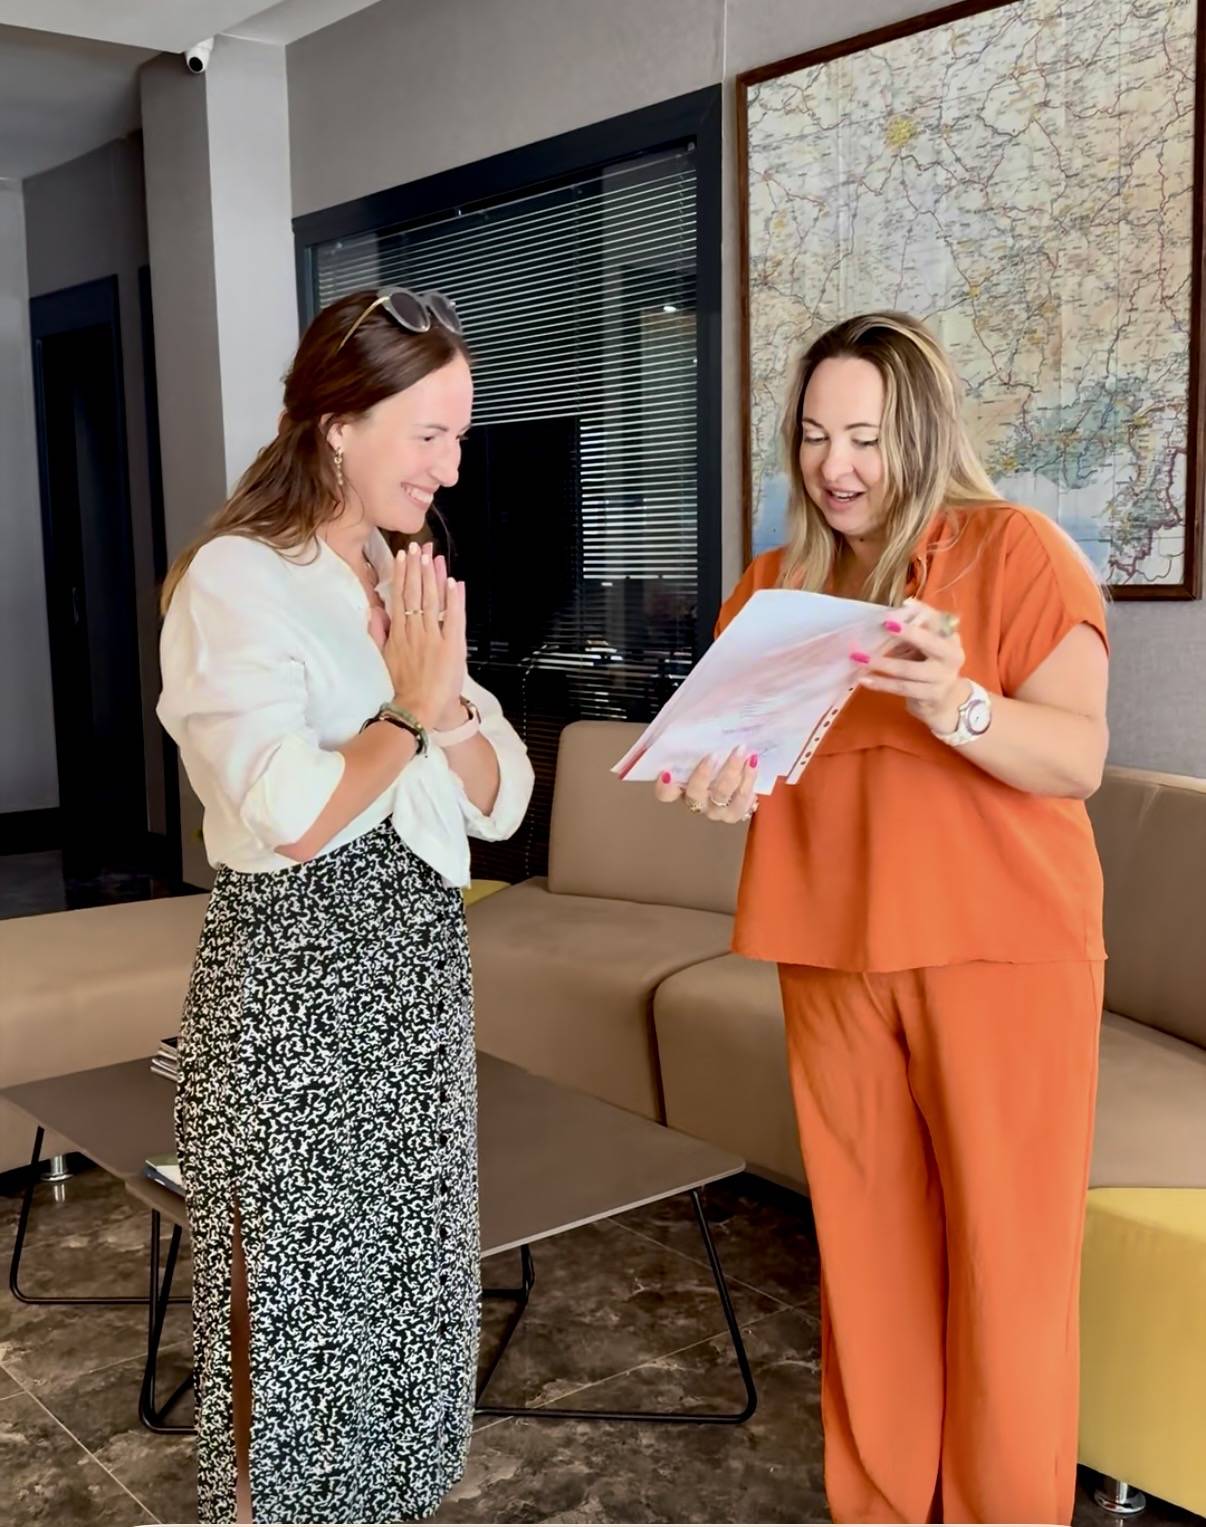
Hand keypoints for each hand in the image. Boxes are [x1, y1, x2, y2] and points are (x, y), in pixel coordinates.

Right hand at [383, 543, 466, 728]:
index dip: (402, 574)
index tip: (402, 555)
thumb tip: (374, 611)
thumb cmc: (401, 688)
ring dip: (432, 576)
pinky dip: (453, 599)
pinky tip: (453, 581)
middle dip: (416, 567)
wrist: (418, 710)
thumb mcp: (383, 658)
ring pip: (432, 601)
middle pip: (415, 593)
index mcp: (398, 633)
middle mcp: (414, 632)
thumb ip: (378, 633)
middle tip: (417, 545)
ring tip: (432, 555)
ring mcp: (433, 638)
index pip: (399, 597)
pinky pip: (452, 618)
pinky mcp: (451, 647)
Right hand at [654, 747, 759, 824]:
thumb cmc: (717, 758)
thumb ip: (696, 740)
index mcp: (681, 788)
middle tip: (713, 754)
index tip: (667, 772)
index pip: (665, 793)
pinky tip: (753, 763)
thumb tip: (703, 713)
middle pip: (695, 793)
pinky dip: (749, 779)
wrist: (740, 777)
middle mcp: (697, 802)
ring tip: (742, 751)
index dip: (664, 786)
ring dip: (732, 772)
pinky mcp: (736, 813)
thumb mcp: (702, 749)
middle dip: (704, 774)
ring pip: (722, 795)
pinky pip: (743, 800)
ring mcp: (716, 810)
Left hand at [855, 598, 969, 733]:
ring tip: (859, 658)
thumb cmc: (930, 663)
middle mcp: (952, 657)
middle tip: (885, 624)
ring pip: (909, 670)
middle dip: (909, 633)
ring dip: (882, 663)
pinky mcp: (930, 696)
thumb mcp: (928, 644)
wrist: (945, 699)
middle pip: (930, 643)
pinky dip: (881, 684)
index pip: (939, 620)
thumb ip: (916, 629)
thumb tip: (898, 609)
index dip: (923, 612)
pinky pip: (902, 688)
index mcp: (951, 638)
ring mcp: (942, 678)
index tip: (905, 604)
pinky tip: (864, 679)